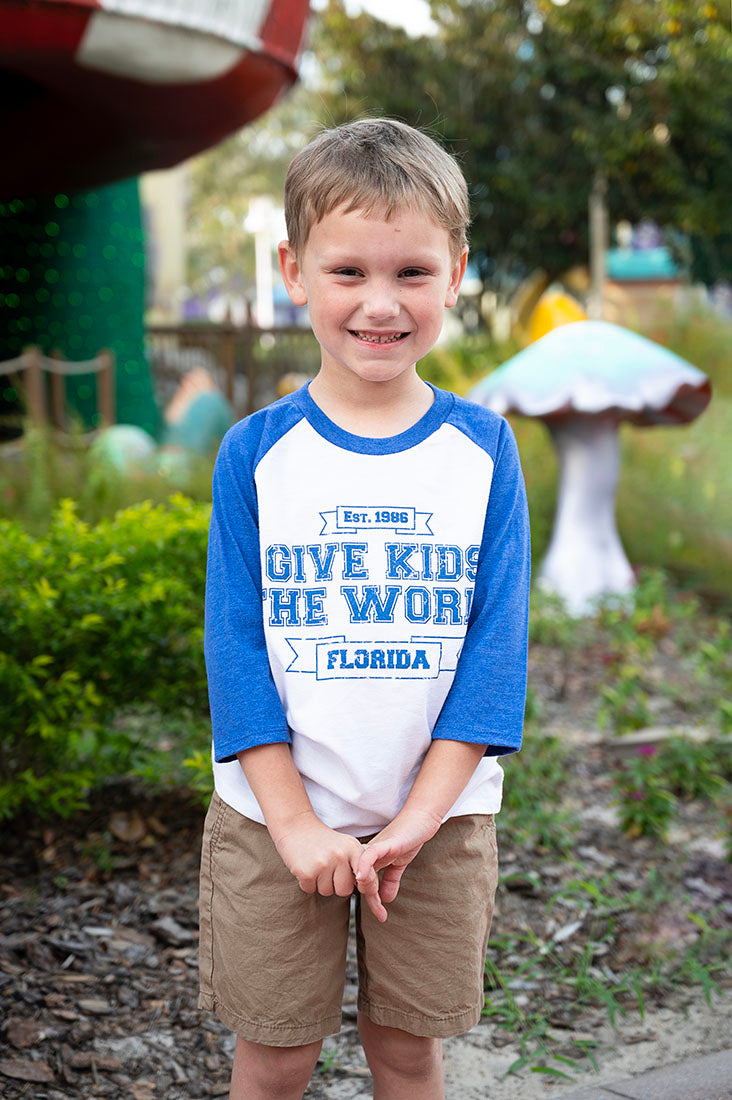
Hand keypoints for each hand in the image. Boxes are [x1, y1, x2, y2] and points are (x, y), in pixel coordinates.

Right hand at [270, 813, 383, 917]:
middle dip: (335, 884)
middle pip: (345, 890)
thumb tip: (370, 888)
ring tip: (316, 865)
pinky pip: (310, 890)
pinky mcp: (307, 872)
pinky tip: (306, 866)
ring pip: (327, 892)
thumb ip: (358, 864)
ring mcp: (323, 864)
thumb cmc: (323, 840)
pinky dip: (306, 883)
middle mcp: (340, 856)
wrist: (296, 825)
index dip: (366, 887)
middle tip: (327, 868)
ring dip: (320, 884)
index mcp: (353, 848)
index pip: (367, 877)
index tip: (360, 887)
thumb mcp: (345, 845)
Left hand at [355, 806, 442, 921]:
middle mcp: (369, 854)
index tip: (381, 916)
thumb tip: (386, 899)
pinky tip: (362, 877)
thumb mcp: (399, 863)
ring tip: (373, 902)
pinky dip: (364, 865)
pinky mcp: (385, 843)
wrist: (422, 819)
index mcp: (371, 859)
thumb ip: (391, 880)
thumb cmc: (409, 838)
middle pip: (359, 879)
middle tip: (382, 914)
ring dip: (365, 886)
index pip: (364, 883)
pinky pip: (370, 854)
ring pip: (361, 869)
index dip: (371, 901)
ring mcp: (375, 848)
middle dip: (369, 899)